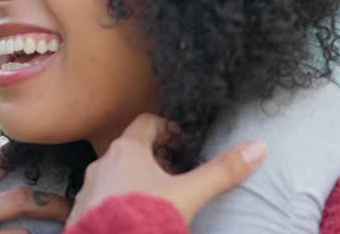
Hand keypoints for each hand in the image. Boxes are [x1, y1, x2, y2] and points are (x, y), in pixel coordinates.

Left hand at [68, 113, 265, 226]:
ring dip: (136, 181)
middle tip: (177, 175)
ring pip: (116, 174)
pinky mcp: (82, 211)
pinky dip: (119, 201)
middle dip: (155, 159)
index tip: (184, 143)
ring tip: (159, 199)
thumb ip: (220, 171)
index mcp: (127, 149)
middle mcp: (103, 163)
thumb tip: (257, 147)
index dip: (168, 129)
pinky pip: (102, 197)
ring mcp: (89, 188)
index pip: (147, 122)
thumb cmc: (145, 216)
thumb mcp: (189, 193)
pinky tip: (136, 217)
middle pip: (132, 149)